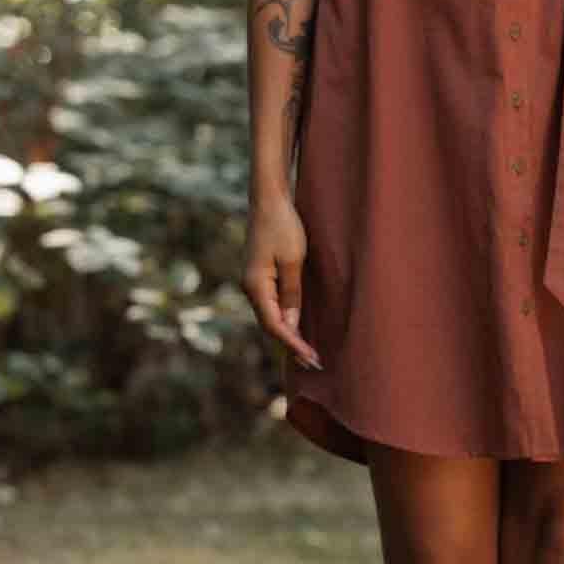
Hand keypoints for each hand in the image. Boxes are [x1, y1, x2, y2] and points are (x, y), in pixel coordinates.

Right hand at [240, 195, 322, 369]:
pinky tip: (295, 326)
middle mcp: (249, 287)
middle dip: (290, 345)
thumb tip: (291, 325)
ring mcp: (253, 281)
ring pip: (269, 316)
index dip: (293, 344)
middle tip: (313, 363)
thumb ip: (292, 294)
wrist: (268, 199)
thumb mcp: (293, 261)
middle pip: (269, 325)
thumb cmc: (283, 226)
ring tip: (306, 352)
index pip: (274, 326)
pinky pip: (270, 304)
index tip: (312, 358)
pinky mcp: (259, 275)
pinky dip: (283, 319)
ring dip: (287, 334)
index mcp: (255, 286)